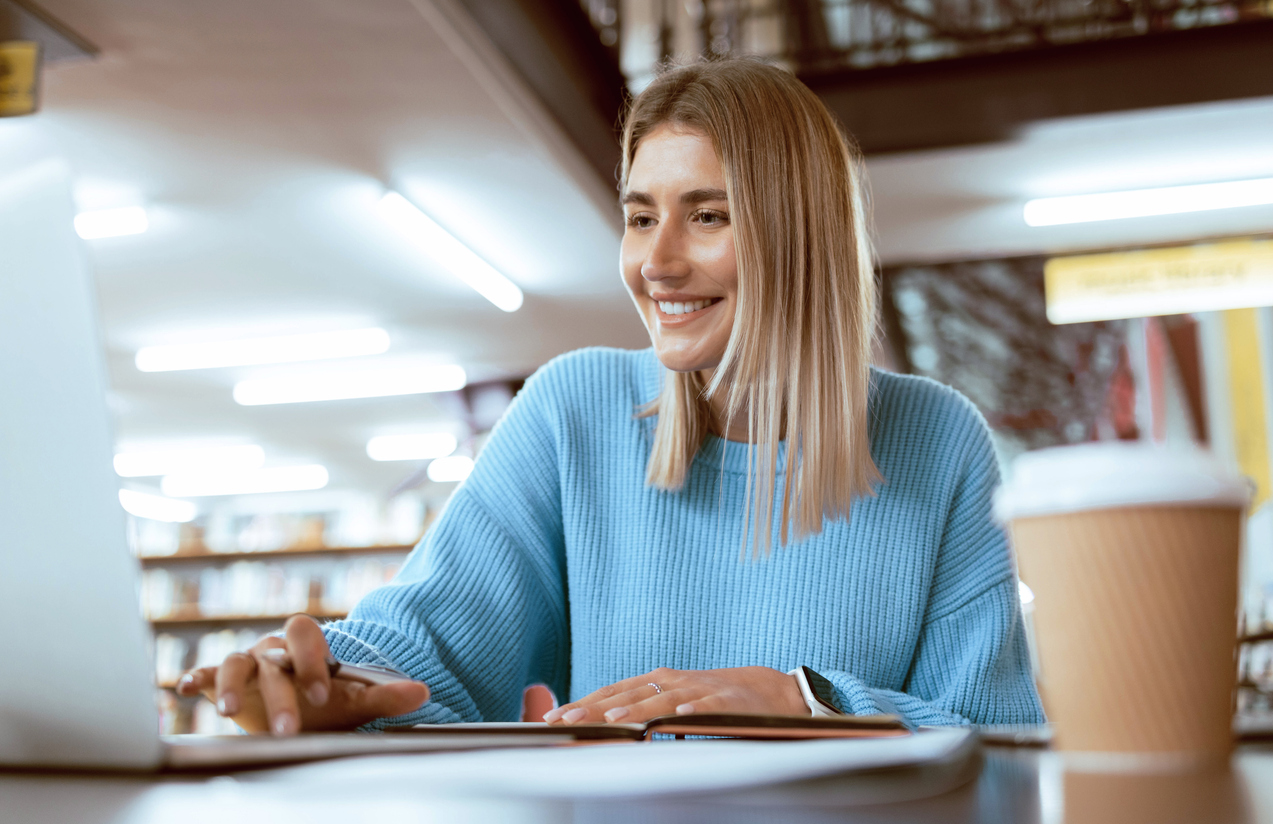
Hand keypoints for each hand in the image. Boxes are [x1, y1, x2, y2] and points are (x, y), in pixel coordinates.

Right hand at [174, 614, 429, 734]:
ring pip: (233, 663)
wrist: (297, 710)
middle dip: (277, 695)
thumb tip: (424, 692)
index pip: (306, 635)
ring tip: (227, 713)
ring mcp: (244, 664)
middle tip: (286, 730)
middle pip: (271, 661)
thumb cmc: (326, 702)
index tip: (321, 694)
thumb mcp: (355, 701)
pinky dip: (194, 678)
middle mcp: (272, 650)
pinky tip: (182, 689)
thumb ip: (386, 695)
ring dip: (228, 684)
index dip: (311, 661)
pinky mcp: (218, 682)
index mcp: (305, 646)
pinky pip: (203, 674)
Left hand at [542, 666, 806, 724]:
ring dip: (636, 710)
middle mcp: (670, 682)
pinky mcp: (724, 703)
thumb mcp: (673, 704)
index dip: (582, 704)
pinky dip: (691, 711)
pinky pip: (705, 707)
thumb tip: (603, 730)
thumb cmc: (712, 700)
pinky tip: (678, 718)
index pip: (611, 693)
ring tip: (612, 721)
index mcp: (655, 682)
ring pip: (660, 701)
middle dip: (593, 709)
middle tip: (565, 721)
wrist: (766, 691)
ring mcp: (697, 691)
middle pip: (626, 696)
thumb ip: (643, 713)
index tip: (553, 717)